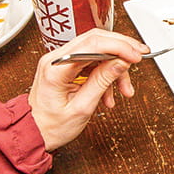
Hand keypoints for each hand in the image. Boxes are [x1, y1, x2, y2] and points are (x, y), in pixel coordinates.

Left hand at [27, 28, 140, 150]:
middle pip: (95, 40)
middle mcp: (56, 58)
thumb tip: (120, 62)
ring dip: (115, 67)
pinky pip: (91, 62)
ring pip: (96, 51)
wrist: (34, 133)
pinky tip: (110, 93)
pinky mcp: (65, 66)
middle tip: (139, 57)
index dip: (119, 46)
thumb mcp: (82, 108)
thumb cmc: (51, 126)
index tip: (136, 55)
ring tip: (124, 89)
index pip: (93, 43)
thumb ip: (102, 82)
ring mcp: (60, 61)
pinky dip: (105, 74)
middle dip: (121, 49)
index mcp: (57, 67)